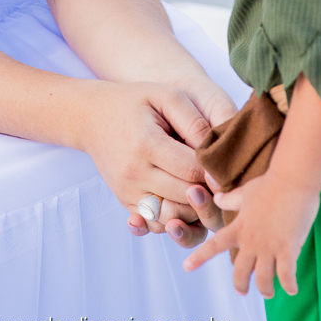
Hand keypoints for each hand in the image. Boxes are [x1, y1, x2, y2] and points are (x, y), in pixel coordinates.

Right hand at [127, 75, 236, 246]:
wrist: (92, 117)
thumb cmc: (134, 102)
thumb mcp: (166, 96)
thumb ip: (193, 121)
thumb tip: (216, 151)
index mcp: (146, 144)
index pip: (192, 171)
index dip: (216, 172)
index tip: (227, 166)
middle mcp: (134, 174)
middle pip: (185, 198)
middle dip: (209, 193)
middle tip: (222, 183)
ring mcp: (127, 192)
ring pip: (172, 218)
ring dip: (194, 212)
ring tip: (205, 193)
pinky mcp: (125, 202)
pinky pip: (155, 223)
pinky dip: (174, 220)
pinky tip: (185, 205)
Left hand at [183, 170, 318, 297]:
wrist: (292, 180)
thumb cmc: (269, 184)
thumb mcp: (245, 193)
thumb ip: (230, 200)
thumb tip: (217, 198)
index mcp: (239, 228)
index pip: (214, 245)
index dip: (200, 257)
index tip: (186, 267)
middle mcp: (251, 240)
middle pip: (240, 272)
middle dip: (240, 285)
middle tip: (241, 291)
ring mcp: (269, 246)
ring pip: (263, 280)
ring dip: (265, 289)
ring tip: (268, 292)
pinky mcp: (288, 249)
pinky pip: (286, 275)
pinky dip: (289, 286)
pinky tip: (292, 290)